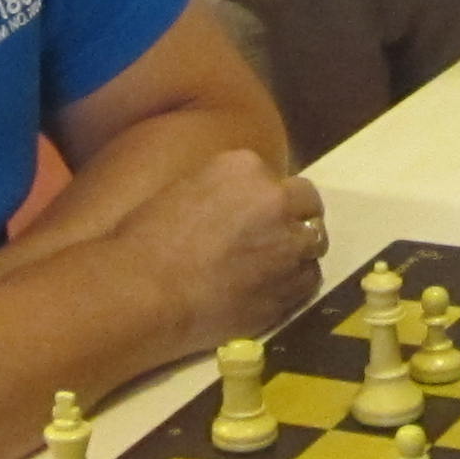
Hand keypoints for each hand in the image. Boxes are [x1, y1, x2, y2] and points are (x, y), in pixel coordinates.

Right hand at [112, 146, 327, 350]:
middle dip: (292, 219)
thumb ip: (226, 192)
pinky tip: (270, 290)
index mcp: (245, 167)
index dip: (267, 200)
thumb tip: (241, 206)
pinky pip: (309, 279)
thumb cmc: (147, 240)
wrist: (146, 290)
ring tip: (270, 268)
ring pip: (313, 243)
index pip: (276, 179)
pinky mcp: (292, 286)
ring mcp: (288, 244)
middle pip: (307, 205)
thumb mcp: (187, 190)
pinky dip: (295, 283)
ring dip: (296, 252)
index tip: (252, 217)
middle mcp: (276, 199)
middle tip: (270, 240)